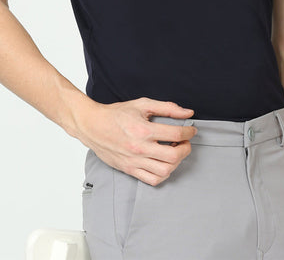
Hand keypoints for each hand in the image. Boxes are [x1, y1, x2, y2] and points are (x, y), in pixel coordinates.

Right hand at [74, 96, 197, 185]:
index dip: (188, 132)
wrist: (93, 126)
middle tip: (185, 142)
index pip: (176, 134)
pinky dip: (163, 174)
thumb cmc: (116, 114)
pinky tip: (163, 163)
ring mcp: (134, 161)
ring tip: (174, 152)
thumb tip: (187, 112)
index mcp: (143, 130)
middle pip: (173, 156)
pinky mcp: (129, 169)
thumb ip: (167, 107)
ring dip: (176, 163)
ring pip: (165, 171)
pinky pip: (152, 180)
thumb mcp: (142, 104)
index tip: (191, 130)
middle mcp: (140, 148)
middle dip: (186, 149)